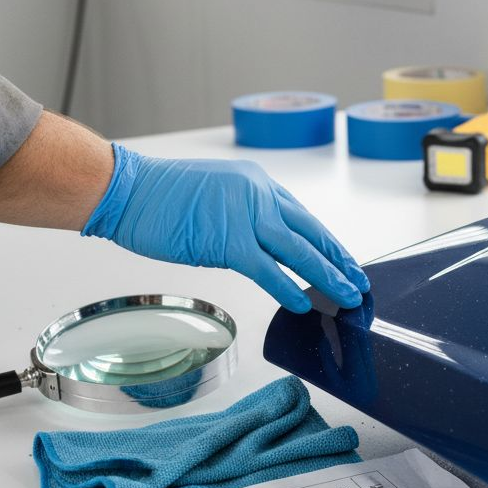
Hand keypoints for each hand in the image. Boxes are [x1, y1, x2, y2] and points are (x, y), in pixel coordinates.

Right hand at [82, 144, 370, 312]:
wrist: (128, 191)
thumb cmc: (160, 197)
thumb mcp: (214, 197)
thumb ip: (241, 218)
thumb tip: (258, 249)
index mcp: (256, 184)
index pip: (302, 218)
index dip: (327, 243)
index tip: (345, 260)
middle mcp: (258, 195)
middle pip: (310, 234)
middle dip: (338, 261)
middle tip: (359, 282)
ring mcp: (245, 217)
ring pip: (299, 252)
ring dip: (327, 277)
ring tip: (347, 297)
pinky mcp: (229, 241)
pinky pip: (269, 270)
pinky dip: (289, 288)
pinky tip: (304, 303)